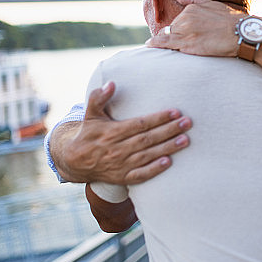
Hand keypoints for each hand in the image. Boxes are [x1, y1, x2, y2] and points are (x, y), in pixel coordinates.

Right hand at [55, 81, 191, 183]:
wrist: (74, 162)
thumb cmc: (88, 133)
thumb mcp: (90, 114)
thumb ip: (99, 98)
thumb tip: (111, 83)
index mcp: (111, 132)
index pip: (139, 124)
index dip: (158, 118)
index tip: (175, 112)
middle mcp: (116, 149)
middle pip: (147, 139)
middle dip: (169, 130)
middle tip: (187, 123)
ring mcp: (119, 165)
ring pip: (147, 156)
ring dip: (167, 148)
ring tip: (185, 140)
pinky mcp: (121, 178)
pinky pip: (140, 175)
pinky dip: (154, 170)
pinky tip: (168, 162)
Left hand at [146, 0, 245, 56]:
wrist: (241, 33)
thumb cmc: (232, 20)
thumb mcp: (212, 5)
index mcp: (191, 8)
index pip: (177, 20)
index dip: (177, 29)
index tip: (175, 33)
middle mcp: (185, 18)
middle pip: (171, 28)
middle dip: (169, 35)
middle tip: (171, 43)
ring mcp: (185, 30)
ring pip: (165, 36)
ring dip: (159, 41)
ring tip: (152, 46)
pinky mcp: (186, 43)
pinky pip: (166, 43)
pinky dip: (156, 44)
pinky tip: (149, 45)